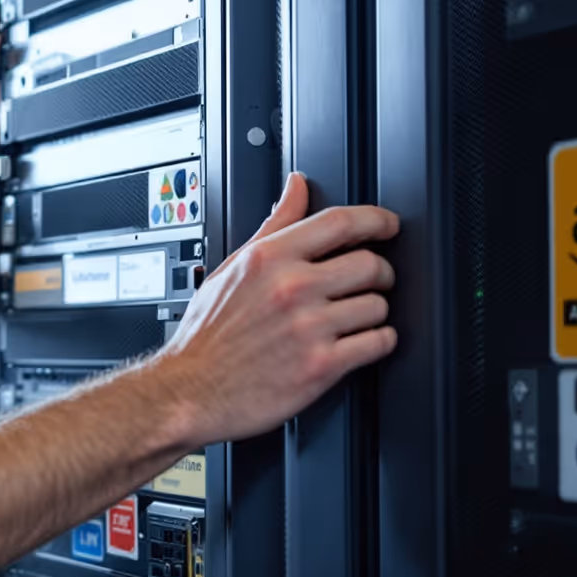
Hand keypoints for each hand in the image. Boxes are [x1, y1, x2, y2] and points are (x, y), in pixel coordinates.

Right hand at [148, 173, 397, 444]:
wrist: (189, 390)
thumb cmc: (207, 335)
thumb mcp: (233, 267)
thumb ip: (274, 225)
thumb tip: (296, 186)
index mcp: (270, 258)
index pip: (341, 222)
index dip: (377, 219)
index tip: (387, 225)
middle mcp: (292, 288)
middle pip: (370, 264)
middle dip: (380, 272)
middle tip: (375, 281)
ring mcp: (309, 328)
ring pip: (378, 305)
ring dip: (377, 312)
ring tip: (360, 317)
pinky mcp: (321, 366)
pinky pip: (377, 343)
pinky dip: (380, 342)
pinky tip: (364, 342)